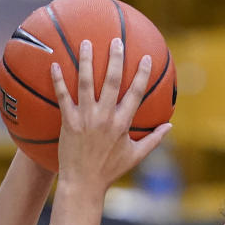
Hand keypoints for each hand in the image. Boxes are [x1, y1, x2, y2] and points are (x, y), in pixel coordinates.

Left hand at [50, 37, 171, 190]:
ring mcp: (86, 119)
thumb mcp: (136, 155)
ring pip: (85, 84)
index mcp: (122, 124)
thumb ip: (154, 139)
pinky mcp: (69, 123)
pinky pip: (63, 97)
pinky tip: (54, 65)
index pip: (135, 93)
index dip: (141, 74)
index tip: (145, 57)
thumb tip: (170, 125)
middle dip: (114, 59)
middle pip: (111, 82)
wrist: (83, 183)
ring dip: (86, 61)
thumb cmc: (110, 170)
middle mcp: (105, 117)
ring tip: (85, 43)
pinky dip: (58, 81)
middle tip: (115, 40)